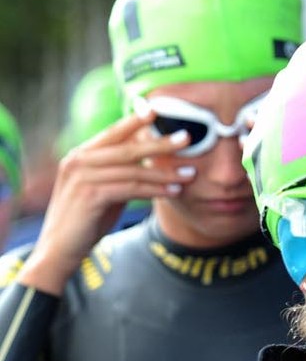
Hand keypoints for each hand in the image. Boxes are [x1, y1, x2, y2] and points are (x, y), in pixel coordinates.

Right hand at [17, 111, 194, 294]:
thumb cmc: (85, 222)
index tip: (159, 110)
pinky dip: (155, 190)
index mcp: (81, 156)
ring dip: (165, 173)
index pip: (113, 133)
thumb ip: (121, 175)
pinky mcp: (90, 196)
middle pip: (127, 147)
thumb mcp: (104, 192)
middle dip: (160, 142)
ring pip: (133, 169)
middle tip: (187, 138)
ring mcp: (83, 177)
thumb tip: (149, 162)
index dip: (136, 121)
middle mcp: (79, 161)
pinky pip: (131, 188)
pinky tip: (174, 192)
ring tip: (190, 174)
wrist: (61, 250)